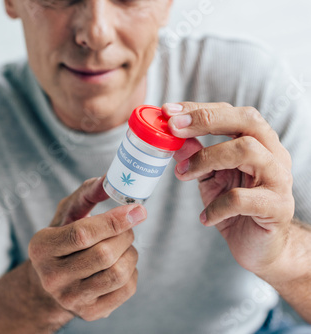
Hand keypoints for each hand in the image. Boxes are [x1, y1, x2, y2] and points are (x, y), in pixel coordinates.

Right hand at [28, 177, 145, 320]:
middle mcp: (52, 278)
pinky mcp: (91, 313)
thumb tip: (108, 180)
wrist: (52, 283)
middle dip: (125, 235)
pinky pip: (127, 290)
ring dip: (131, 253)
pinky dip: (133, 271)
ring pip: (118, 274)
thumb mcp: (66, 215)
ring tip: (124, 245)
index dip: (113, 221)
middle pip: (104, 255)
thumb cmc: (63, 240)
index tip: (136, 209)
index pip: (82, 234)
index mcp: (41, 248)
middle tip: (127, 226)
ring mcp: (71, 299)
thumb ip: (85, 195)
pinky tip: (122, 263)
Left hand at [162, 102, 294, 280]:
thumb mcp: (210, 178)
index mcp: (257, 142)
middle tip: (174, 129)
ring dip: (207, 159)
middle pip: (247, 120)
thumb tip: (173, 139)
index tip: (168, 112)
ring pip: (248, 151)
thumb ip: (195, 158)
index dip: (199, 109)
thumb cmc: (236, 208)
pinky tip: (205, 217)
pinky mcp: (277, 207)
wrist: (262, 247)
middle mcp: (273, 154)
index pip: (230, 113)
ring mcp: (279, 179)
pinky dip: (217, 206)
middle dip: (206, 120)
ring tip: (183, 175)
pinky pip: (242, 198)